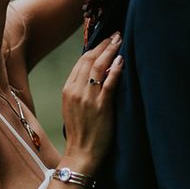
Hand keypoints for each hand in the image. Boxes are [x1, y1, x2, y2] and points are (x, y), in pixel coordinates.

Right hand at [61, 33, 122, 167]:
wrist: (81, 153)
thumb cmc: (81, 133)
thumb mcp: (74, 107)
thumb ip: (81, 91)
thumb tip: (94, 76)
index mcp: (68, 89)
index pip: (80, 62)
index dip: (93, 48)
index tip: (104, 41)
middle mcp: (76, 90)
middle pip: (89, 60)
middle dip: (103, 45)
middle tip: (115, 35)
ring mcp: (88, 98)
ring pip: (98, 67)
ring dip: (110, 52)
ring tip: (120, 41)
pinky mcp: (101, 106)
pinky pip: (109, 83)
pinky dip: (115, 70)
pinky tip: (122, 61)